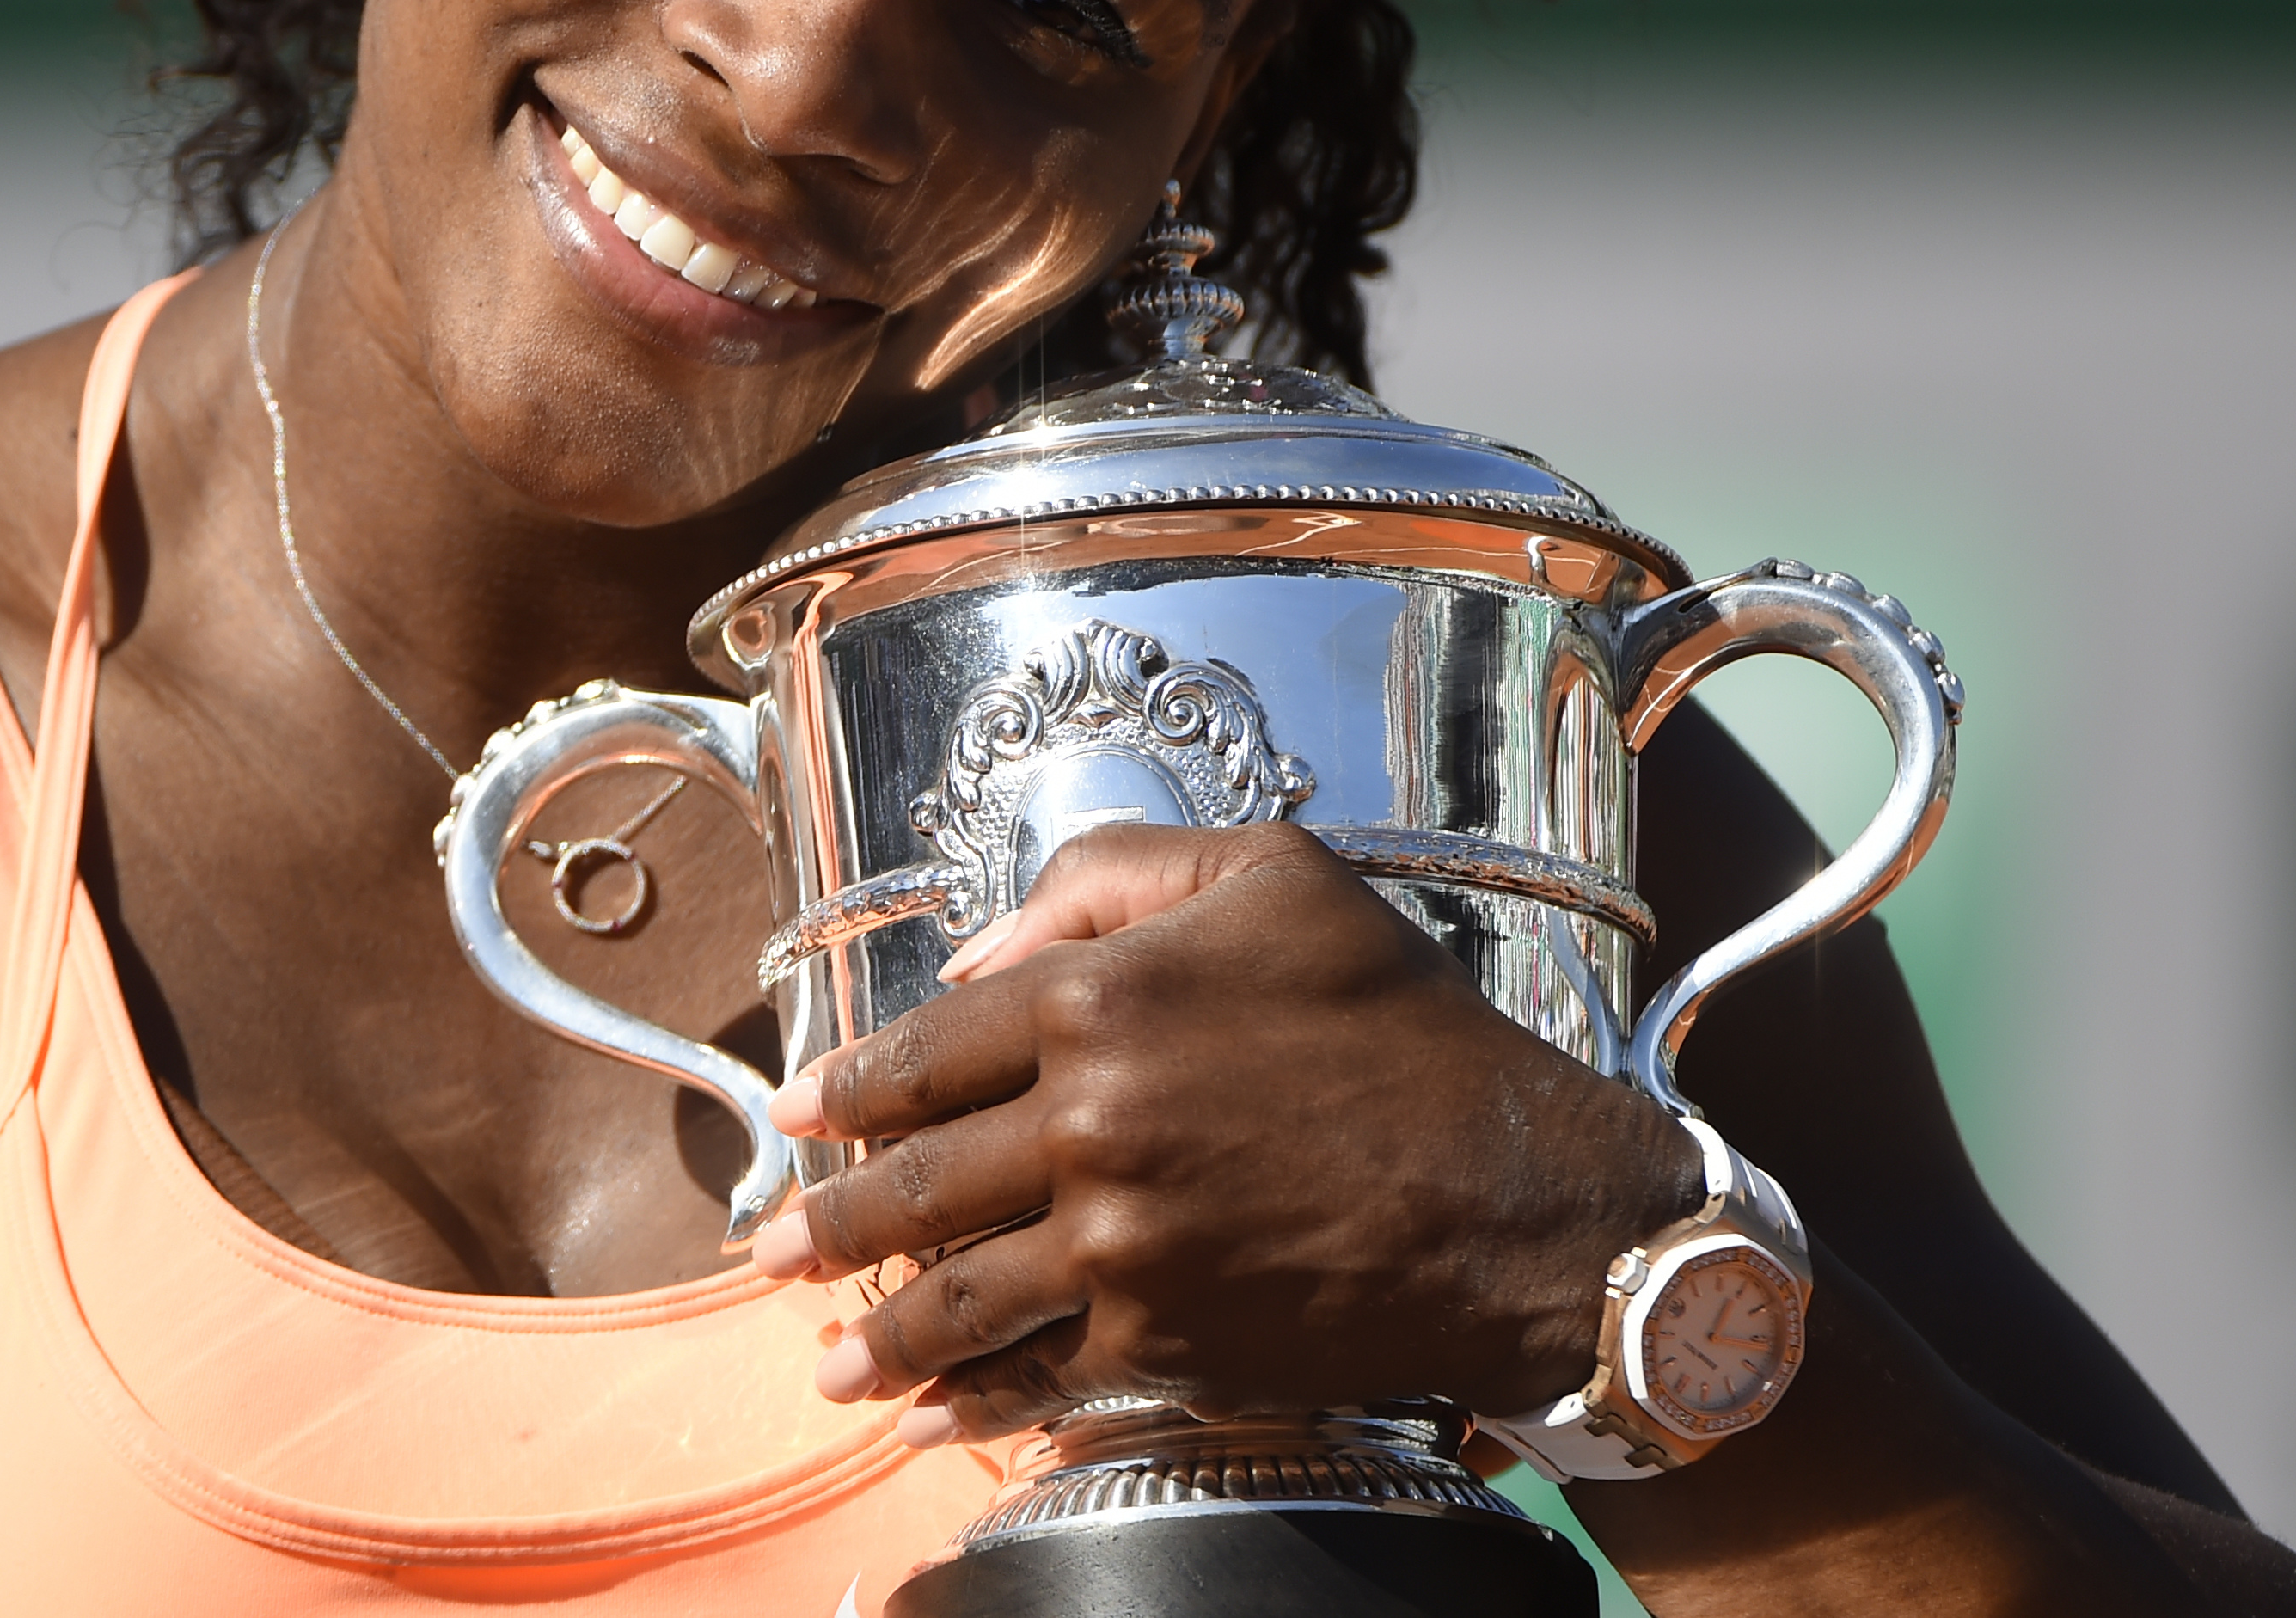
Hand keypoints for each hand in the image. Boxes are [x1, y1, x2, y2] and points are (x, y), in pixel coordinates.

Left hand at [750, 822, 1703, 1446]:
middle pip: (915, 1181)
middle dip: (824, 1221)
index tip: (798, 1115)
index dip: (846, 1087)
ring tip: (825, 1360)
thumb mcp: (1273, 878)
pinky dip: (966, 1405)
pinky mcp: (1165, 1340)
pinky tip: (925, 1420)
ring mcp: (1121, 1243)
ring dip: (875, 1332)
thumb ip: (1112, 875)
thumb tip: (983, 951)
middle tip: (772, 1246)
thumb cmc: (1406, 1027)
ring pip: (957, 1296)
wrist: (1523, 1198)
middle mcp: (1090, 1124)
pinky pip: (1035, 1377)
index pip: (925, 1047)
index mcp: (1100, 999)